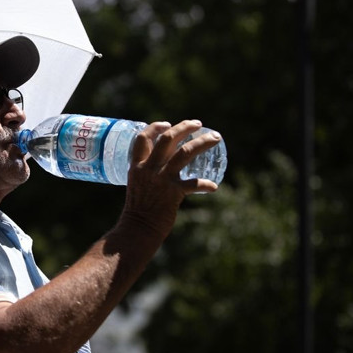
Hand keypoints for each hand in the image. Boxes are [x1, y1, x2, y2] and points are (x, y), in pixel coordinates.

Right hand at [118, 119, 221, 240]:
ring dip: (202, 143)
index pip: (143, 138)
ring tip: (215, 137)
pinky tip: (213, 187)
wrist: (138, 229)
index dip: (155, 127)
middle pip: (168, 139)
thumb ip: (150, 174)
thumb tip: (167, 167)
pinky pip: (194, 184)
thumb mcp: (138, 185)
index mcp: (137, 166)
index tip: (167, 123)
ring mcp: (161, 179)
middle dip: (184, 127)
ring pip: (185, 153)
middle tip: (197, 124)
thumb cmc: (138, 210)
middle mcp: (149, 168)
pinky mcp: (173, 192)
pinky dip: (205, 185)